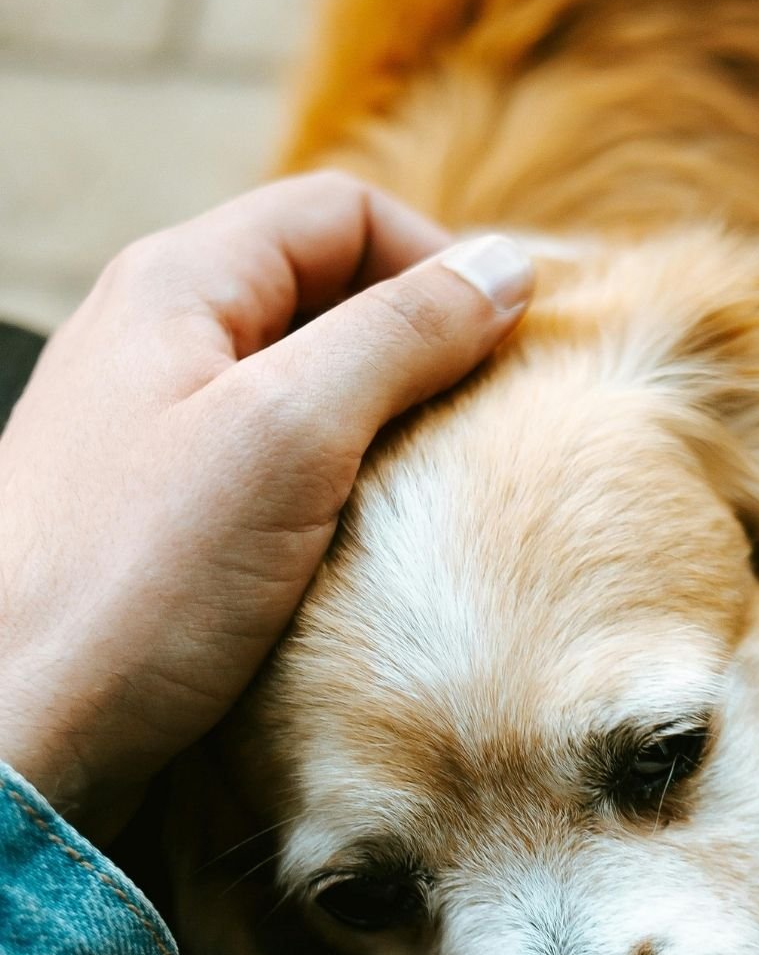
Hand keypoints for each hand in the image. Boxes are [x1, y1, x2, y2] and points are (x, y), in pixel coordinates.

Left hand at [0, 171, 532, 845]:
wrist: (18, 740)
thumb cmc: (134, 585)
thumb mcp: (286, 434)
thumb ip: (399, 335)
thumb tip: (506, 267)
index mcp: (179, 283)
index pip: (345, 214)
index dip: (442, 265)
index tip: (513, 352)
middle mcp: (158, 340)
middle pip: (328, 295)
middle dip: (422, 350)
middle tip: (488, 430)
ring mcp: (154, 432)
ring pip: (307, 389)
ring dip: (387, 431)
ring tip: (437, 499)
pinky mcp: (160, 520)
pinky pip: (276, 473)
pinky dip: (340, 496)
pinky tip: (367, 555)